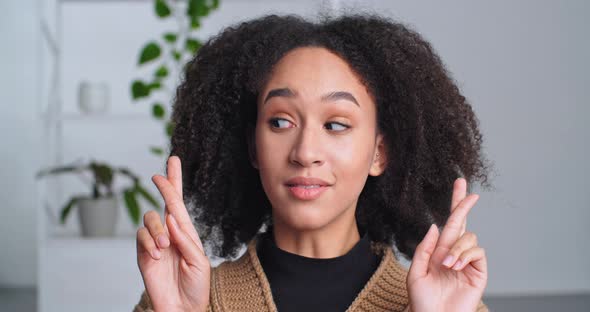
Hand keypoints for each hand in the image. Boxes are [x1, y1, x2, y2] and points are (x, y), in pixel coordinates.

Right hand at [136, 156, 209, 311]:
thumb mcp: (199, 262)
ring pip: (150, 218)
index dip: (175, 182)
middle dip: (163, 185)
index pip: (180, 203)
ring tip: (164, 247)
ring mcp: (155, 241)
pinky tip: (157, 254)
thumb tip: (172, 217)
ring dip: (157, 229)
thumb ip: (186, 240)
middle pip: (164, 202)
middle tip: (158, 175)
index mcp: (187, 232)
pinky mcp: (143, 253)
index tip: (172, 161)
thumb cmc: (196, 287)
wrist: (181, 308)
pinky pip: (140, 236)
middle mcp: (171, 232)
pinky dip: (148, 242)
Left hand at [406, 178, 486, 311]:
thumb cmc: (422, 301)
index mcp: (438, 250)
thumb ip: (424, 248)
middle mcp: (454, 253)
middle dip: (464, 204)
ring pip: (469, 237)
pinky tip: (456, 266)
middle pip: (463, 222)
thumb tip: (435, 226)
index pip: (449, 223)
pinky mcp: (479, 272)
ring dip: (456, 247)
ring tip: (446, 265)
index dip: (455, 204)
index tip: (460, 185)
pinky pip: (477, 251)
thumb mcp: (416, 272)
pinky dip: (465, 255)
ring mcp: (468, 262)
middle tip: (469, 190)